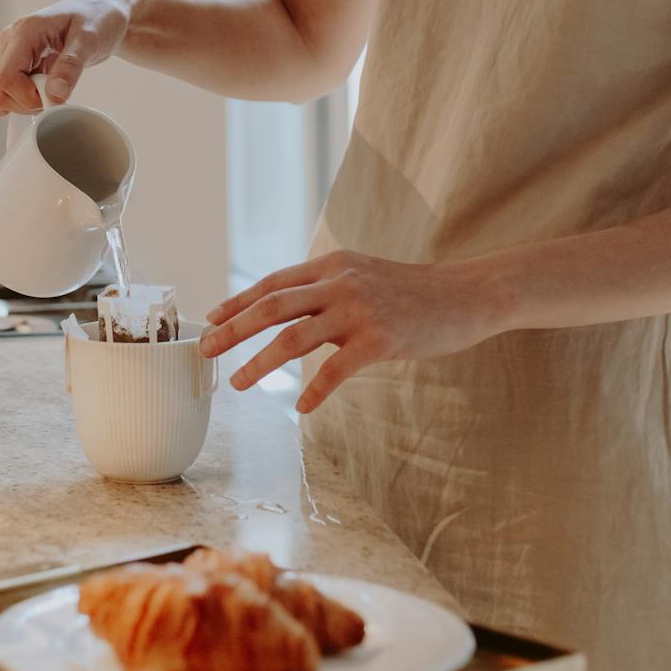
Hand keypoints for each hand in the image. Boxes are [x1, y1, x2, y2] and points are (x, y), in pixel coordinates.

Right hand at [0, 0, 135, 113]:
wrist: (102, 12)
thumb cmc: (98, 19)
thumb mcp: (90, 40)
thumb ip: (71, 66)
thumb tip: (54, 94)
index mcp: (24, 32)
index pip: (5, 78)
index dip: (27, 98)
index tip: (55, 96)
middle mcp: (11, 42)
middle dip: (27, 102)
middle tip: (56, 92)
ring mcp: (12, 53)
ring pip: (2, 94)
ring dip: (28, 101)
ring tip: (54, 86)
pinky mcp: (17, 63)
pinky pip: (12, 92)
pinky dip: (29, 98)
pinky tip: (48, 87)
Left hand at [197, 250, 509, 414]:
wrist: (464, 294)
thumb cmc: (410, 293)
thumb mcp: (361, 276)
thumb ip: (326, 289)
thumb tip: (285, 311)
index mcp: (331, 265)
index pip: (272, 283)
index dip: (238, 302)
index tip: (211, 319)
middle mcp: (339, 281)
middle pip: (273, 305)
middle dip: (234, 329)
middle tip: (207, 350)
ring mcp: (359, 309)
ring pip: (296, 336)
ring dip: (261, 362)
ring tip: (239, 383)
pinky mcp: (381, 337)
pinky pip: (338, 367)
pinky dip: (315, 388)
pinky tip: (300, 405)